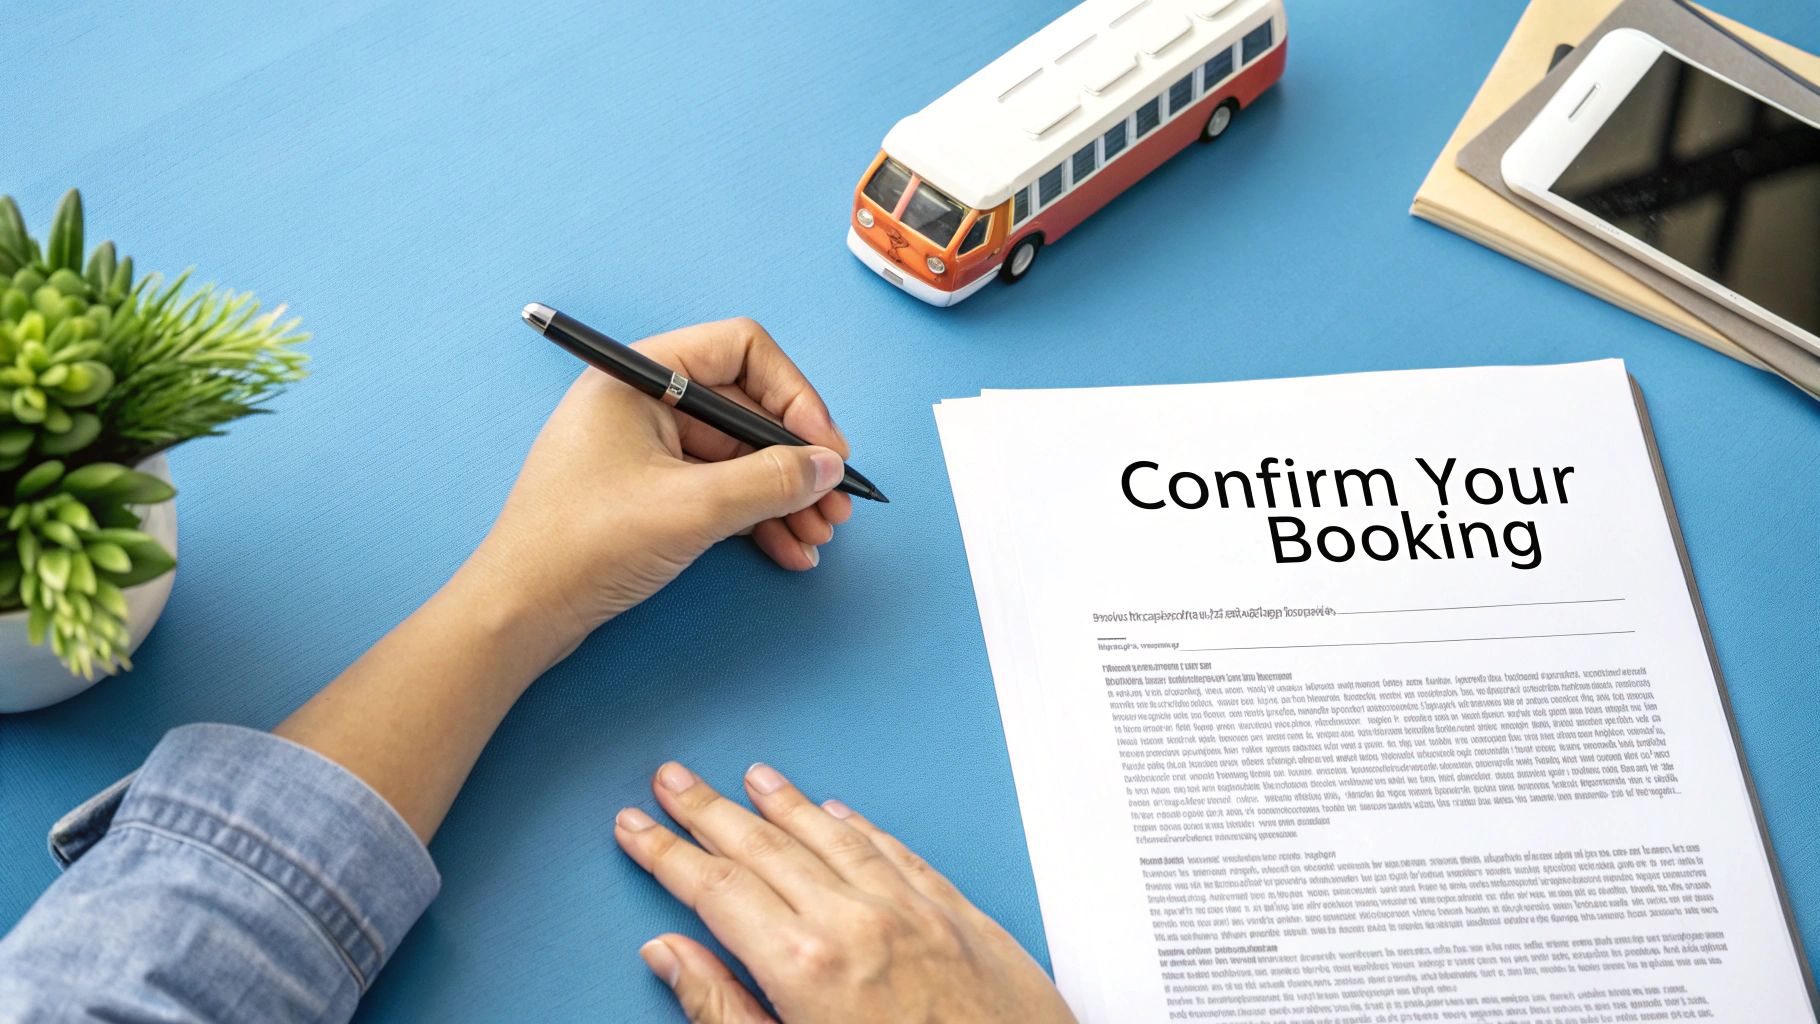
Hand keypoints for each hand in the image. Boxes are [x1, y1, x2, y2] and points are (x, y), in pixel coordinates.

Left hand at [470, 317, 854, 655]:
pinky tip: (789, 549)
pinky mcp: (648, 493)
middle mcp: (642, 403)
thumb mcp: (690, 509)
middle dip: (797, 459)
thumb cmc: (581, 546)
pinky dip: (757, 516)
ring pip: (739, 456)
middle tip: (836, 502)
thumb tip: (827, 466)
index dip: (794, 394)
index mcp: (637, 377)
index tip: (825, 448)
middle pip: (747, 407)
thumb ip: (770, 481)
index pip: (741, 349)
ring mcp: (645, 449)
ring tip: (819, 535)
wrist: (518, 614)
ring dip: (785, 494)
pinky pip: (719, 490)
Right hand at [614, 762, 1078, 1023]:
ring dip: (785, 803)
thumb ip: (723, 1010)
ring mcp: (913, 912)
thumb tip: (670, 957)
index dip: (666, 853)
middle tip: (673, 778)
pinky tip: (840, 812)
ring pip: (833, 836)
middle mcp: (858, 923)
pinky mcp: (958, 916)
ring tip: (750, 778)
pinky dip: (861, 827)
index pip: (715, 888)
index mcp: (806, 966)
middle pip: (765, 848)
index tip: (635, 827)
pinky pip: (898, 852)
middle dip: (709, 810)